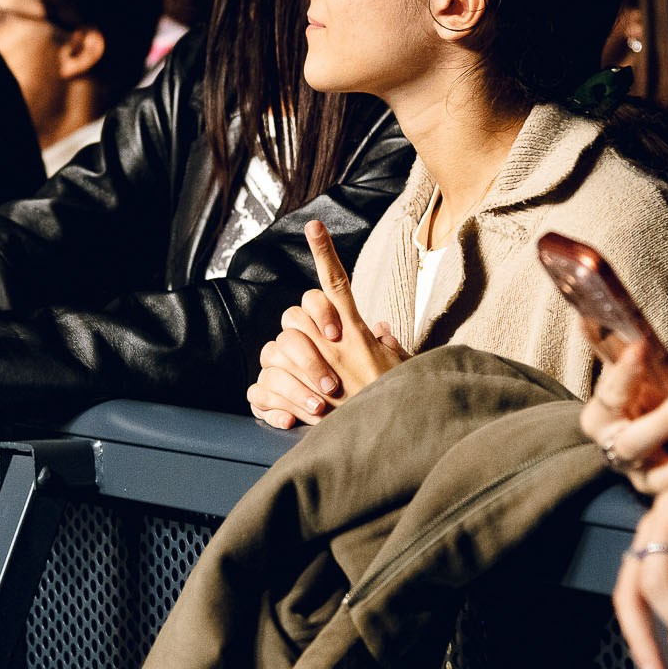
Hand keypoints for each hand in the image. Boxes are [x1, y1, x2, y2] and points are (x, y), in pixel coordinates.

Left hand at [246, 220, 405, 428]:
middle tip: (316, 355)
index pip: (338, 283)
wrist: (397, 442)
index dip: (325, 252)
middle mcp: (334, 347)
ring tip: (305, 390)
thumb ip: (389, 344)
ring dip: (283, 366)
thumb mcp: (404, 368)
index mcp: (358, 334)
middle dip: (298, 330)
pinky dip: (266, 398)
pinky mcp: (303, 404)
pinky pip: (263, 386)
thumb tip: (381, 329)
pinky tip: (283, 412)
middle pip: (294, 313)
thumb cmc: (403, 402)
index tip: (313, 226)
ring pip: (276, 347)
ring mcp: (316, 373)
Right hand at [580, 343, 667, 491]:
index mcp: (599, 420)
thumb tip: (589, 313)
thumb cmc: (633, 399)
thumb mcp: (622, 374)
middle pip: (637, 441)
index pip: (609, 396)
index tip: (641, 347)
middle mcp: (617, 454)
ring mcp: (646, 478)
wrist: (641, 443)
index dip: (624, 373)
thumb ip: (608, 344)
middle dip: (667, 419)